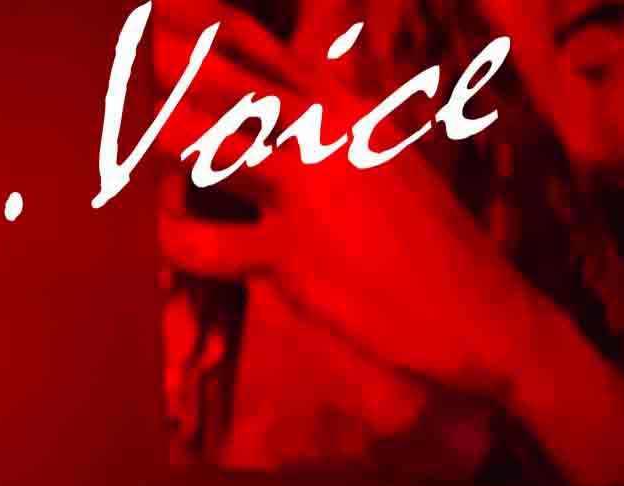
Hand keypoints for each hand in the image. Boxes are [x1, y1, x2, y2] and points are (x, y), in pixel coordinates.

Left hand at [148, 7, 559, 409]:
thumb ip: (344, 95)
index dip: (187, 25)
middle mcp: (320, 131)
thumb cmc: (432, 238)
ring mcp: (305, 192)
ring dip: (156, 149)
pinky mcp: (293, 257)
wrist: (489, 317)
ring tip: (150, 165)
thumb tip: (328, 48)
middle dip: (158, 76)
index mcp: (339, 101)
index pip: (242, 37)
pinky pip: (197, 243)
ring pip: (189, 140)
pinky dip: (174, 242)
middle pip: (203, 71)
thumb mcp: (388, 148)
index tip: (154, 22)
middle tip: (135, 89)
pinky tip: (181, 240)